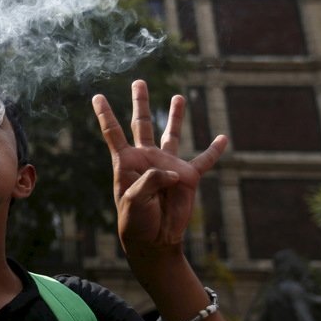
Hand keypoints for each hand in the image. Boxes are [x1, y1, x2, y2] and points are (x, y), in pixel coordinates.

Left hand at [92, 80, 226, 257]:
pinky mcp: (187, 178)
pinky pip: (203, 161)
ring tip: (178, 97)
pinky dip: (214, 150)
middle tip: (138, 81)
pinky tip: (223, 138)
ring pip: (172, 134)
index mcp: (127, 162)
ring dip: (175, 116)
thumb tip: (173, 171)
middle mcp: (147, 159)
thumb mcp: (135, 201)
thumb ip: (151, 181)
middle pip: (142, 124)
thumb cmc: (136, 221)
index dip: (105, 114)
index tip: (97, 96)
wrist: (154, 240)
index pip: (114, 133)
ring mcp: (168, 166)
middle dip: (140, 102)